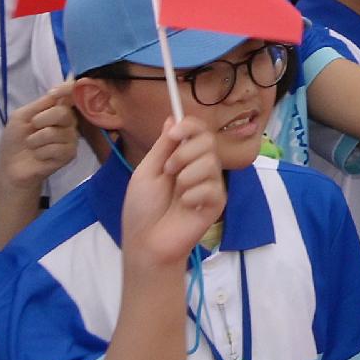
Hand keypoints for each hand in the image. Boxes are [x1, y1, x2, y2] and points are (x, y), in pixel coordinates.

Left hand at [0, 88, 83, 196]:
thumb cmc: (15, 140)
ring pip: (58, 133)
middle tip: (32, 127)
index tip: (56, 91)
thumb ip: (41, 103)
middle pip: (64, 113)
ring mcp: (70, 139)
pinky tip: (39, 156)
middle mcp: (67, 122)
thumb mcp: (21, 116)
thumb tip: (61, 88)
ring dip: (37, 140)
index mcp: (56, 110)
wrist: (10, 166)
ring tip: (32, 145)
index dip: (68, 89)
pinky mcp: (69, 155)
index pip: (70, 95)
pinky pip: (58, 149)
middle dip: (42, 119)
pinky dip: (42, 152)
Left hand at [121, 118, 226, 268]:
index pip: (197, 131)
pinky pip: (212, 187)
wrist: (147, 241)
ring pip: (210, 163)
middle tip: (169, 170)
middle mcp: (199, 168)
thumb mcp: (147, 171)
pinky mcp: (217, 203)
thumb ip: (163, 146)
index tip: (174, 133)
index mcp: (181, 158)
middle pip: (208, 141)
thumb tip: (172, 118)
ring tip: (176, 194)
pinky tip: (185, 207)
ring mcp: (210, 185)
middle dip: (185, 152)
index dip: (189, 126)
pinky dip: (193, 195)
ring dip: (186, 176)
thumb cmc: (142, 209)